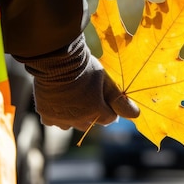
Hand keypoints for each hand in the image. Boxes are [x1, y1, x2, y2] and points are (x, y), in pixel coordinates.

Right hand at [22, 34, 138, 130]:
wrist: (56, 60)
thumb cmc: (85, 68)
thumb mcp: (106, 81)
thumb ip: (120, 101)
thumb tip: (136, 115)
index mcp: (97, 112)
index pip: (109, 118)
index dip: (108, 106)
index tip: (102, 93)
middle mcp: (79, 120)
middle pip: (90, 122)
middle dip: (91, 112)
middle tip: (86, 93)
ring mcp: (62, 120)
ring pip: (72, 124)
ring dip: (74, 115)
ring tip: (72, 96)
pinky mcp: (47, 116)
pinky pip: (54, 121)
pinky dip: (57, 115)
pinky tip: (58, 101)